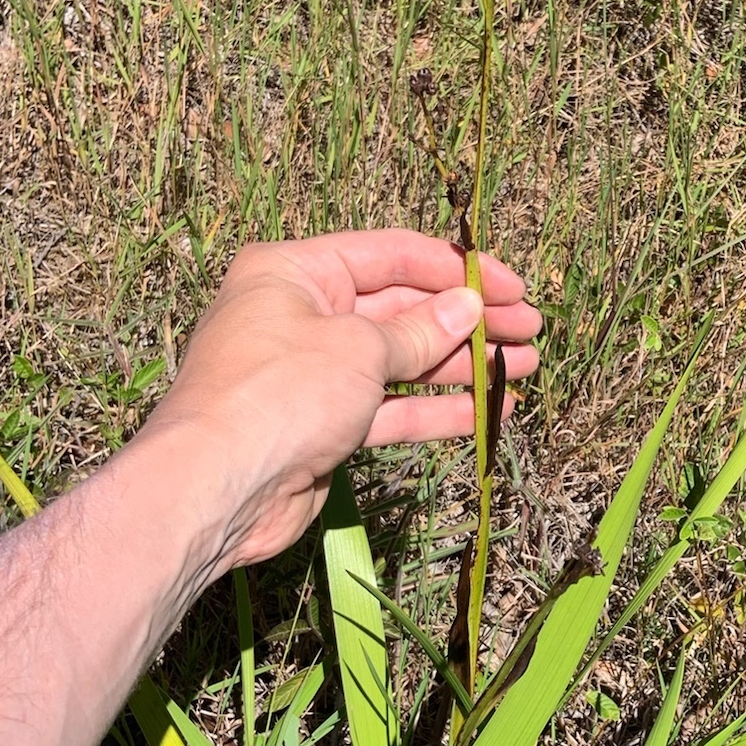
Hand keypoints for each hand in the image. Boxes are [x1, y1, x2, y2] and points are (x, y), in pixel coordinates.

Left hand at [140, 230, 540, 572]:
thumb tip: (465, 309)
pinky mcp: (323, 425)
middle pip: (401, 308)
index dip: (457, 270)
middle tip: (530, 330)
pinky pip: (390, 408)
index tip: (512, 286)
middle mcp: (302, 315)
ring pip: (401, 361)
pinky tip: (487, 411)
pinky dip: (436, 410)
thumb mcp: (358, 348)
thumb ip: (418, 330)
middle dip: (467, 320)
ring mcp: (313, 373)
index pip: (391, 256)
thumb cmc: (278, 394)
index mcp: (296, 272)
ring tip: (524, 368)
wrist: (215, 489)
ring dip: (462, 366)